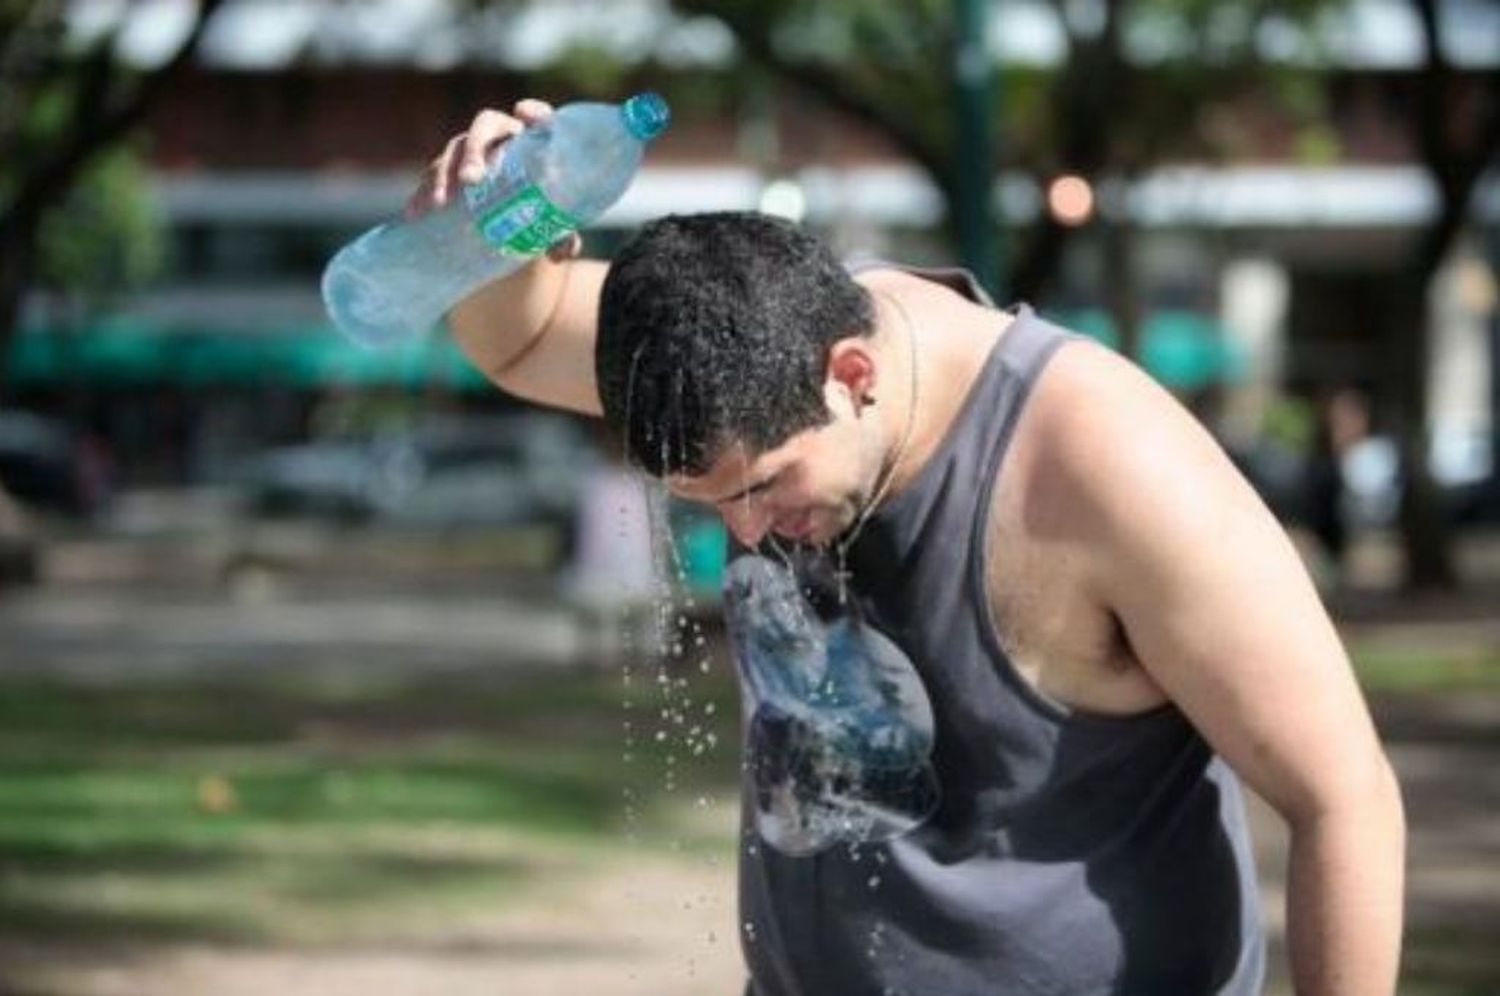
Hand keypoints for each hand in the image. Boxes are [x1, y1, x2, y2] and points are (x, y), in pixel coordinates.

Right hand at [402, 98, 582, 261]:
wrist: (521, 220)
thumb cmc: (546, 215)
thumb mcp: (557, 226)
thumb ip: (562, 236)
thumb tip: (558, 253)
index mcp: (535, 141)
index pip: (539, 118)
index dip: (534, 113)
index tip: (522, 113)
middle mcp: (503, 137)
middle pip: (485, 127)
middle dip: (474, 150)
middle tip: (470, 180)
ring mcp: (475, 150)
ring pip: (454, 150)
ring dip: (444, 174)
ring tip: (438, 204)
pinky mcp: (453, 170)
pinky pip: (435, 174)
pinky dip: (424, 193)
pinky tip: (414, 213)